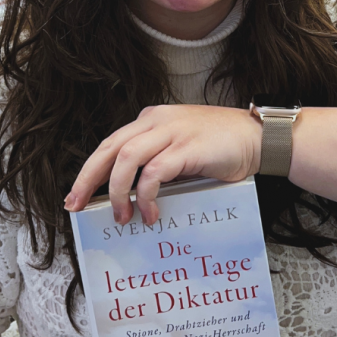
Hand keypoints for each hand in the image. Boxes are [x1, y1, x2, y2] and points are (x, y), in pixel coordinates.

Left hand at [65, 105, 261, 224]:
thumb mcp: (181, 150)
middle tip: (77, 206)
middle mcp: (157, 121)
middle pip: (110, 148)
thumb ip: (157, 164)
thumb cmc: (221, 148)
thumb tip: (130, 199)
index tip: (76, 196)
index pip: (111, 145)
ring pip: (127, 158)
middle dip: (88, 179)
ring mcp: (172, 132)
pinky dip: (146, 194)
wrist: (259, 138)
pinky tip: (151, 212)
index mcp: (151, 120)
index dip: (90, 170)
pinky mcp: (188, 147)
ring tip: (122, 217)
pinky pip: (155, 172)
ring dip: (118, 191)